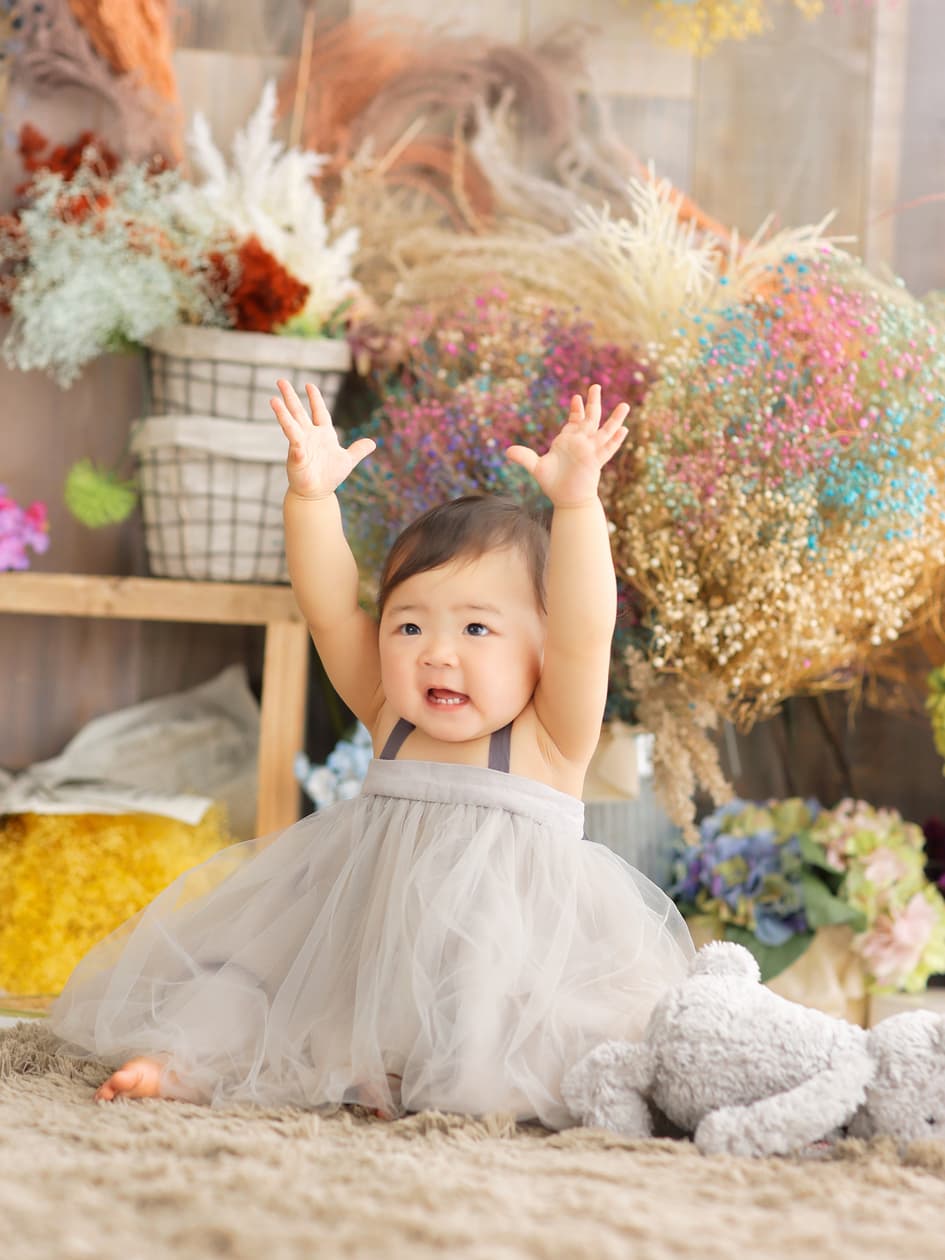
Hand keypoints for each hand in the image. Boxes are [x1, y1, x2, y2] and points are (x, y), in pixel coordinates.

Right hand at [271, 379, 374, 499]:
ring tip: (273, 400)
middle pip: (299, 412)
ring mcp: (301, 445)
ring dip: (283, 413)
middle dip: (290, 397)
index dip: (315, 398)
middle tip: (280, 381)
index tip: (309, 385)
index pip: (319, 411)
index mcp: (323, 434)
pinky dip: (295, 443)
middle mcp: (309, 436)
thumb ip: (358, 450)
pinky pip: (295, 447)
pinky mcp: (297, 458)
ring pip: (291, 425)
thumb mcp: (348, 460)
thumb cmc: (329, 476)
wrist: (317, 493)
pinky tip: (294, 440)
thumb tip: (373, 442)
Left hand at [505, 384, 629, 506]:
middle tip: (595, 386)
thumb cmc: (553, 483)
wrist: (567, 500)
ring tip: (625, 405)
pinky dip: (616, 440)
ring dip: (614, 419)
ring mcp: (591, 451)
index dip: (576, 408)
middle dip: (593, 402)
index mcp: (567, 440)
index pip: (574, 420)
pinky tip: (624, 430)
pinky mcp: (596, 462)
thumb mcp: (536, 467)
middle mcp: (581, 442)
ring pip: (605, 431)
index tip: (576, 397)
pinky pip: (607, 449)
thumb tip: (507, 451)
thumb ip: (524, 457)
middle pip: (590, 418)